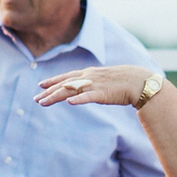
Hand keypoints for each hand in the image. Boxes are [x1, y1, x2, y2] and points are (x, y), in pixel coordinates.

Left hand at [36, 65, 154, 107]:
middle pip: (64, 84)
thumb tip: (88, 89)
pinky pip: (88, 97)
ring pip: (70, 90)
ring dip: (55, 96)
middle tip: (36, 99)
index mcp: (90, 74)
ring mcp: (95, 85)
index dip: (53, 80)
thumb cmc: (125, 81)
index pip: (67, 77)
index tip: (40, 84)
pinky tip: (69, 103)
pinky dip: (78, 99)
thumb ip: (95, 83)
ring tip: (43, 102)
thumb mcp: (106, 80)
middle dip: (49, 91)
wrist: (140, 81)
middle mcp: (89, 77)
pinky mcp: (103, 94)